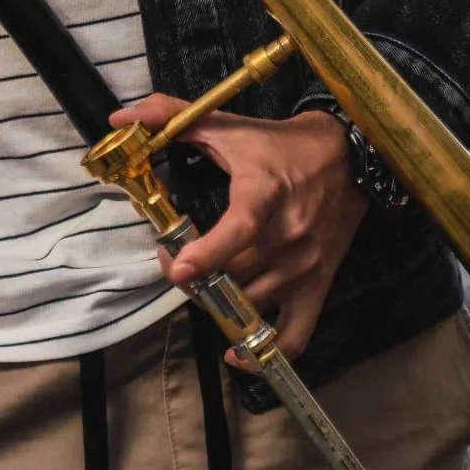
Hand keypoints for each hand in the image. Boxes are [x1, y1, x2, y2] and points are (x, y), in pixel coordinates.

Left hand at [116, 98, 368, 359]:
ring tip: (202, 286)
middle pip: (232, 277)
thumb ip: (172, 116)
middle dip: (193, 276)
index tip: (177, 267)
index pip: (238, 230)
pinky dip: (264, 352)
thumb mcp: (228, 125)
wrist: (349, 156)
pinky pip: (295, 335)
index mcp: (263, 196)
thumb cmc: (280, 144)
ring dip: (219, 305)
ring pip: (251, 307)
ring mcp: (304, 266)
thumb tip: (120, 118)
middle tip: (172, 261)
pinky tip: (236, 352)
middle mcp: (287, 236)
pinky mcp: (319, 284)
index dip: (207, 253)